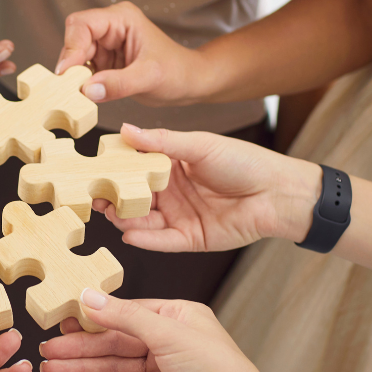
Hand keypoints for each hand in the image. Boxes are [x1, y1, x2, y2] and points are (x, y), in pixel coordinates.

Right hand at [42, 291, 279, 371]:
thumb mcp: (169, 334)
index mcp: (176, 316)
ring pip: (114, 368)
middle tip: (49, 349)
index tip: (63, 318)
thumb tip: (90, 297)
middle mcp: (169, 341)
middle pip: (114, 341)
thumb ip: (125, 316)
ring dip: (83, 369)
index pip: (125, 311)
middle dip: (80, 347)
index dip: (92, 316)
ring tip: (52, 371)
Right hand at [54, 2, 208, 105]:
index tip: (66, 73)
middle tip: (69, 89)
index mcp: (121, 18)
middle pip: (74, 40)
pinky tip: (88, 95)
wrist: (190, 82)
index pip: (82, 25)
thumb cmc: (177, 72)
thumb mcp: (149, 78)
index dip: (71, 47)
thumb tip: (86, 91)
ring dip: (75, 76)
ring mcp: (105, 44)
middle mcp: (110, 27)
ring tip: (80, 94)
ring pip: (75, 57)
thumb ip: (118, 84)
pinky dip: (81, 83)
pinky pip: (83, 70)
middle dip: (71, 65)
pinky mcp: (104, 61)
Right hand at [92, 125, 320, 251]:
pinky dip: (146, 240)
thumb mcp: (200, 145)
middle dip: (113, 198)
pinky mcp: (189, 239)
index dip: (113, 169)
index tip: (92, 169)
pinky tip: (131, 234)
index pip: (134, 168)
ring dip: (125, 219)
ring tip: (110, 215)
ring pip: (143, 221)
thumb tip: (126, 130)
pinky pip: (162, 241)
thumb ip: (162, 141)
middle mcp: (170, 192)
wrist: (279, 193)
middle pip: (133, 197)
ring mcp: (178, 216)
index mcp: (170, 165)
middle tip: (93, 197)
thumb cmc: (244, 162)